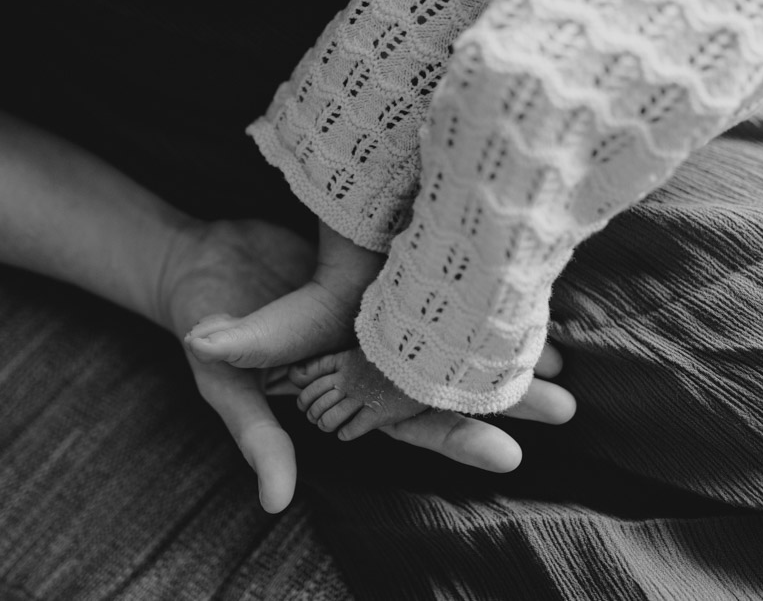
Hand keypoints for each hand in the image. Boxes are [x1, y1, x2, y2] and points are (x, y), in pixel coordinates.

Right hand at [164, 219, 574, 509]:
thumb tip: (276, 502)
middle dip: (502, 398)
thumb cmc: (203, 325)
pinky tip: (516, 293)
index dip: (454, 437)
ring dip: (498, 346)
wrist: (199, 260)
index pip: (405, 423)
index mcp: (340, 394)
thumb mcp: (223, 380)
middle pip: (443, 384)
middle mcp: (367, 358)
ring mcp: (375, 315)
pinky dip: (468, 292)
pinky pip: (430, 286)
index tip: (510, 452)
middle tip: (564, 405)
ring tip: (560, 355)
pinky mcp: (377, 273)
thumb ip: (255, 435)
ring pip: (447, 335)